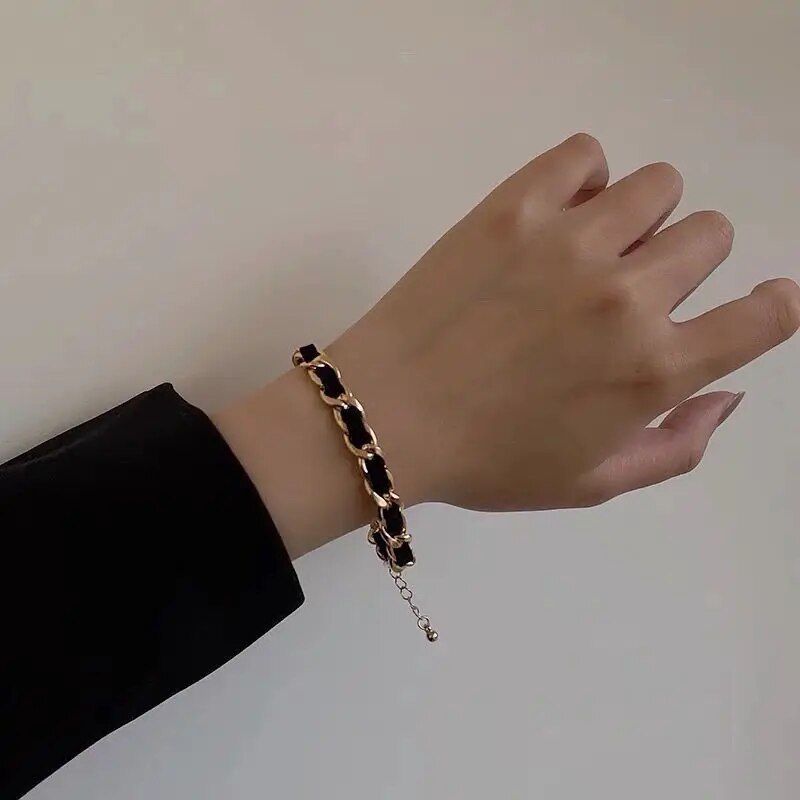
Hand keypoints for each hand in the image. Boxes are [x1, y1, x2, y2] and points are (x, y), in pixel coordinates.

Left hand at [215, 134, 798, 556]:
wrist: (387, 416)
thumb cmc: (489, 462)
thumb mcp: (593, 484)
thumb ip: (678, 445)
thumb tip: (730, 392)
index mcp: (653, 369)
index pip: (766, 314)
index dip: (771, 306)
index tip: (751, 306)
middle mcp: (628, 297)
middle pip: (710, 234)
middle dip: (684, 265)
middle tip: (630, 292)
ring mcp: (572, 243)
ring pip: (660, 184)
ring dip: (642, 217)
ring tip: (594, 250)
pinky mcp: (516, 207)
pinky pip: (585, 154)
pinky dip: (585, 178)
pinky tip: (558, 217)